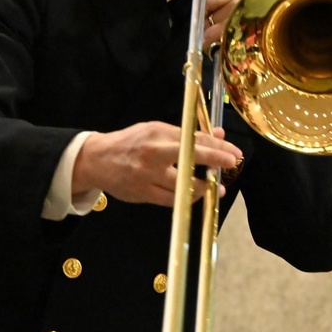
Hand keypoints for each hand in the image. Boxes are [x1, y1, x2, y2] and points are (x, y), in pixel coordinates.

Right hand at [72, 121, 243, 206]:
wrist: (97, 160)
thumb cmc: (131, 142)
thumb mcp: (156, 131)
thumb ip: (186, 135)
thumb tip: (218, 136)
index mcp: (158, 134)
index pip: (193, 139)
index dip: (217, 147)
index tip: (234, 153)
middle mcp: (153, 153)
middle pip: (190, 157)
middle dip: (215, 161)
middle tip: (231, 165)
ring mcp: (148, 175)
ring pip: (183, 185)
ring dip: (203, 187)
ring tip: (214, 188)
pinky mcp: (143, 193)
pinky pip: (172, 200)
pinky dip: (186, 198)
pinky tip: (195, 194)